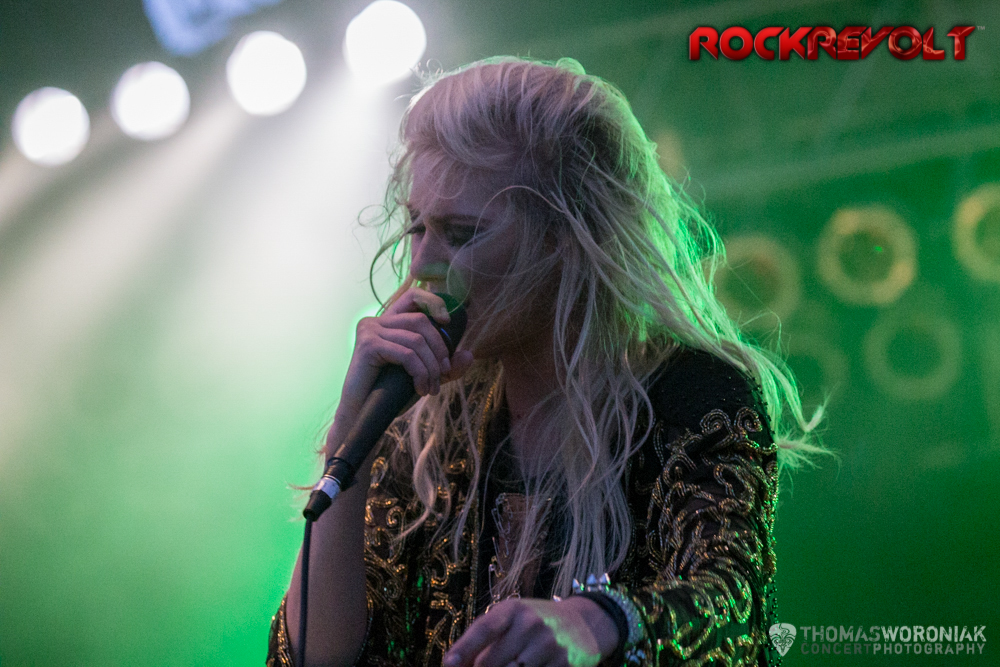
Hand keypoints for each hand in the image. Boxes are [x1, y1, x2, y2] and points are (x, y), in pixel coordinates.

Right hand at [330, 288, 474, 444]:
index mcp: (388, 323)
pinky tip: (420, 389)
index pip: (413, 297)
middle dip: (439, 348)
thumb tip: (469, 355)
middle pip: (421, 321)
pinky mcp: (368, 345)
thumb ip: (446, 368)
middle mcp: (376, 321)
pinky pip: (407, 354)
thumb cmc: (389, 395)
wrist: (361, 414)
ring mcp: (370, 331)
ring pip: (416, 340)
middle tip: (444, 374)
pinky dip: (420, 372)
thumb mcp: (424, 377)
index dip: (433, 302)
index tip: (447, 322)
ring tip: (431, 388)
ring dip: (431, 367)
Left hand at [443, 597, 617, 666]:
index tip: (448, 665)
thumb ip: (484, 640)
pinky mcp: (564, 665)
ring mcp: (549, 646)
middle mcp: (531, 625)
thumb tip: (455, 665)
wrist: (582, 623)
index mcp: (513, 610)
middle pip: (491, 663)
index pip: (483, 629)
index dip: (463, 649)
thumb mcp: (510, 620)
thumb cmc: (534, 624)